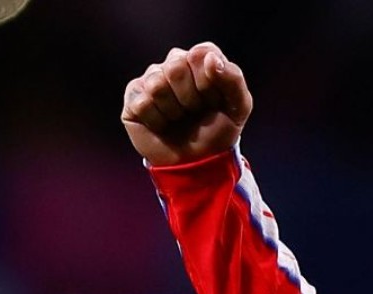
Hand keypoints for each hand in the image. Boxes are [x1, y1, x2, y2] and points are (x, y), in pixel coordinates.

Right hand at [120, 42, 251, 165]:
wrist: (199, 161)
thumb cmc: (218, 130)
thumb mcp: (239, 107)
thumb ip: (234, 79)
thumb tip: (210, 58)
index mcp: (201, 60)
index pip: (201, 53)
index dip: (210, 81)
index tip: (214, 100)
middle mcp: (174, 63)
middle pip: (175, 67)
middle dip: (191, 98)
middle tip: (195, 111)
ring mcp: (151, 79)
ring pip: (157, 86)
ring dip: (174, 111)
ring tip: (179, 118)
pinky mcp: (133, 96)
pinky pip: (142, 104)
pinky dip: (158, 121)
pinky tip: (163, 125)